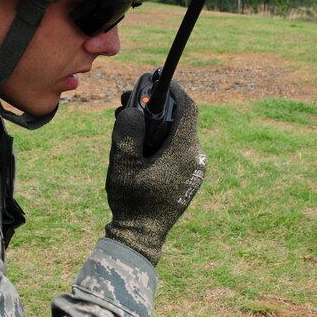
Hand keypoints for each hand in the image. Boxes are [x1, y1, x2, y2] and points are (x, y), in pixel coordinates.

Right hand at [105, 83, 205, 265]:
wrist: (141, 236)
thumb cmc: (131, 202)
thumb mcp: (122, 166)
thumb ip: (127, 135)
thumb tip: (133, 110)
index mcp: (183, 152)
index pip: (187, 108)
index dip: (173, 90)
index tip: (157, 80)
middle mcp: (194, 158)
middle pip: (182, 119)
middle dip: (158, 107)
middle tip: (132, 102)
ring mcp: (194, 169)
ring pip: (179, 134)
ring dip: (158, 124)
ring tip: (131, 123)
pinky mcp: (188, 177)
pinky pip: (178, 149)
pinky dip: (162, 140)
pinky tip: (141, 145)